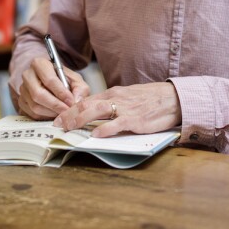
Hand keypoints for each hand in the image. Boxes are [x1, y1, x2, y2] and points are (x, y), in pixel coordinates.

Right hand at [17, 56, 89, 119]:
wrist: (53, 83)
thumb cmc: (64, 80)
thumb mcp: (76, 80)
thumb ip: (80, 89)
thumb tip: (76, 100)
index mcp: (39, 63)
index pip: (49, 79)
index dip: (61, 92)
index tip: (71, 101)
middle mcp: (28, 75)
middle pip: (38, 94)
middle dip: (55, 105)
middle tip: (67, 111)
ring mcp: (22, 89)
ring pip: (35, 106)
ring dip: (51, 112)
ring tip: (63, 113)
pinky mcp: (21, 102)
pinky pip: (32, 114)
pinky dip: (45, 117)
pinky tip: (54, 114)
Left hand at [53, 82, 180, 137]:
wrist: (172, 98)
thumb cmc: (150, 99)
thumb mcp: (127, 97)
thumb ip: (112, 104)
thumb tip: (94, 113)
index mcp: (113, 93)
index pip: (86, 100)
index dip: (70, 109)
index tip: (58, 117)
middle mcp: (116, 98)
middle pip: (87, 104)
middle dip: (69, 114)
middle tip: (57, 124)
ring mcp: (125, 108)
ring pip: (97, 111)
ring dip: (80, 119)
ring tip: (69, 128)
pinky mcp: (136, 120)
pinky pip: (117, 123)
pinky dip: (105, 129)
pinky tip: (95, 134)